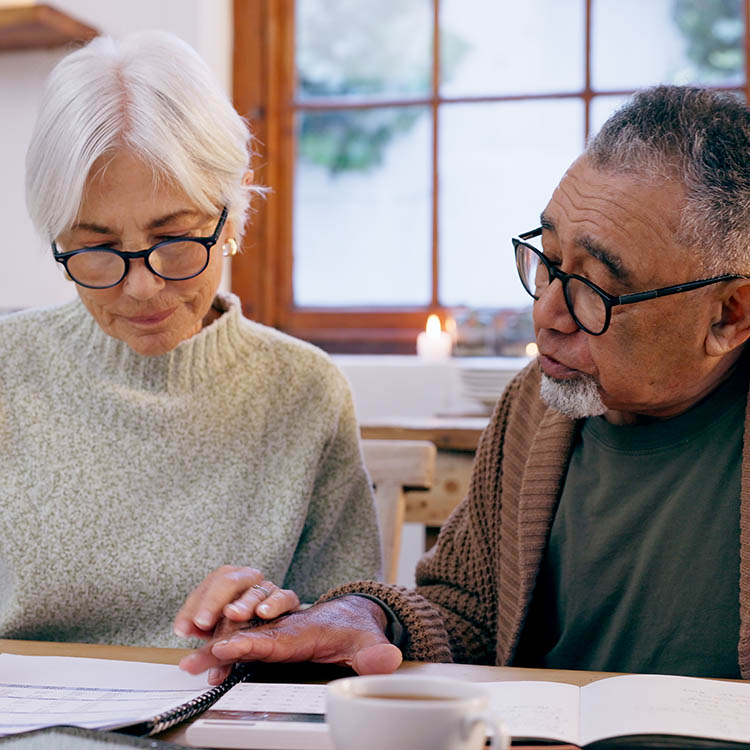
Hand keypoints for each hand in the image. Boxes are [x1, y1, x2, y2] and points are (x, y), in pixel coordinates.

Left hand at [173, 566, 299, 640]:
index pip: (205, 588)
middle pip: (227, 581)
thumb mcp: (223, 637)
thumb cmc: (248, 625)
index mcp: (225, 586)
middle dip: (212, 601)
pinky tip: (264, 612)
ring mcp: (267, 589)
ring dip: (243, 603)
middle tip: (202, 622)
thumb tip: (189, 666)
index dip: (192, 608)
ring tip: (232, 614)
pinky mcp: (287, 599)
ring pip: (254, 589)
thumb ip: (208, 652)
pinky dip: (273, 603)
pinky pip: (283, 597)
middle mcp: (245, 582)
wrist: (285, 625)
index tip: (183, 629)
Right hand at [178, 595, 402, 682]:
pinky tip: (202, 663)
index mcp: (305, 630)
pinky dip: (219, 649)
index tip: (226, 649)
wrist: (349, 613)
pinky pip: (239, 641)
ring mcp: (273, 630)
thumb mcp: (369, 640)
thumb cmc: (355, 627)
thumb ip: (375, 653)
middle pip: (248, 637)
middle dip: (220, 647)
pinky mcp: (268, 636)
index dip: (250, 645)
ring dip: (213, 647)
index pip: (274, 639)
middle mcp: (284, 626)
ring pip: (238, 637)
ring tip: (189, 663)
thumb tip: (387, 661)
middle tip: (193, 660)